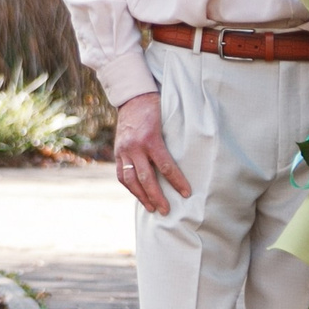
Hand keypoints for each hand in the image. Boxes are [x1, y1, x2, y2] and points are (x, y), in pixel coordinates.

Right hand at [112, 91, 190, 214]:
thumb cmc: (155, 108)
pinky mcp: (117, 152)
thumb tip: (191, 160)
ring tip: (152, 208)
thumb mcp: (168, 120)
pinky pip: (122, 174)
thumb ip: (173, 140)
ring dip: (141, 196)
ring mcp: (123, 150)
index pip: (165, 166)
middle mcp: (134, 146)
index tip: (187, 193)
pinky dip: (130, 187)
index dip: (177, 181)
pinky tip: (139, 196)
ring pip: (130, 180)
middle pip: (146, 178)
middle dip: (157, 196)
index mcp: (150, 138)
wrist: (132, 97)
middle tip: (166, 210)